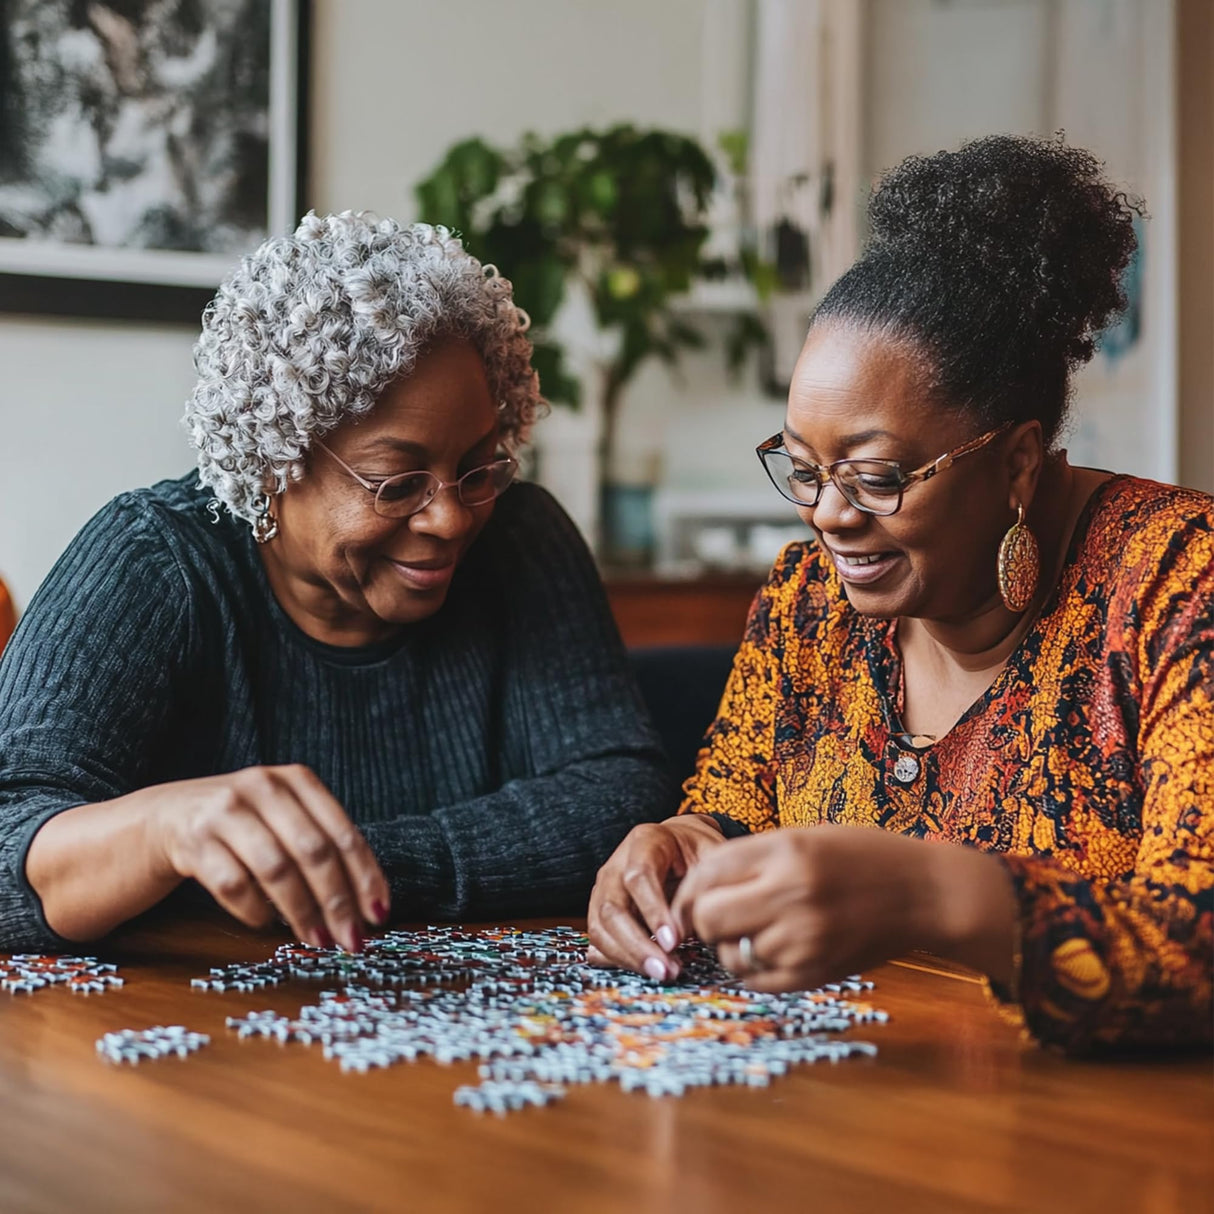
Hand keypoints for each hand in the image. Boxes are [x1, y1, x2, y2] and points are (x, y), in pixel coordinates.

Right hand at [150, 764, 389, 951]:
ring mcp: (224, 810)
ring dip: (301, 912)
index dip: (365, 877)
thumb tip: (364, 904)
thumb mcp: (279, 818)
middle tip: (350, 940)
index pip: (343, 833)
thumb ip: (318, 845)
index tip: (378, 914)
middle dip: (337, 901)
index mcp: (295, 780)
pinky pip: (233, 884)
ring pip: (277, 869)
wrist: (159, 819)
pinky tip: (263, 923)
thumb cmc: (236, 827)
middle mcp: (262, 787)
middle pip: (314, 851)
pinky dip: (254, 910)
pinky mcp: (191, 839)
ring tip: (315, 939)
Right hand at [587, 814, 725, 979]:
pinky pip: (600, 940)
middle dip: (637, 945)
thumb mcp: (709, 855)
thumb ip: (699, 888)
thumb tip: (685, 931)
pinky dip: (620, 959)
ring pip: (600, 927)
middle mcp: (616, 865)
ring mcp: (604, 888)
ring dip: (628, 957)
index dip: (653, 911)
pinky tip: (646, 969)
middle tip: (666, 970)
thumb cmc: (696, 850)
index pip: (638, 876)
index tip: (674, 941)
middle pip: (612, 907)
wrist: (679, 843)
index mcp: (644, 842)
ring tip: (663, 973)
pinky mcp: (601, 911)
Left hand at [671, 825, 1016, 990]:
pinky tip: (770, 950)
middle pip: (707, 917)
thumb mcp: (804, 837)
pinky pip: (756, 980)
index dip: (689, 887)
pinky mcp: (814, 973)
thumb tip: (696, 887)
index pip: (707, 872)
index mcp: (786, 851)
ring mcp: (803, 939)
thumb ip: (753, 858)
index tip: (690, 896)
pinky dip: (752, 968)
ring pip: (729, 953)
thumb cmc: (862, 857)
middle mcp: (791, 894)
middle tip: (715, 917)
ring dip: (730, 945)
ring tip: (755, 930)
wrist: (925, 894)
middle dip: (701, 918)